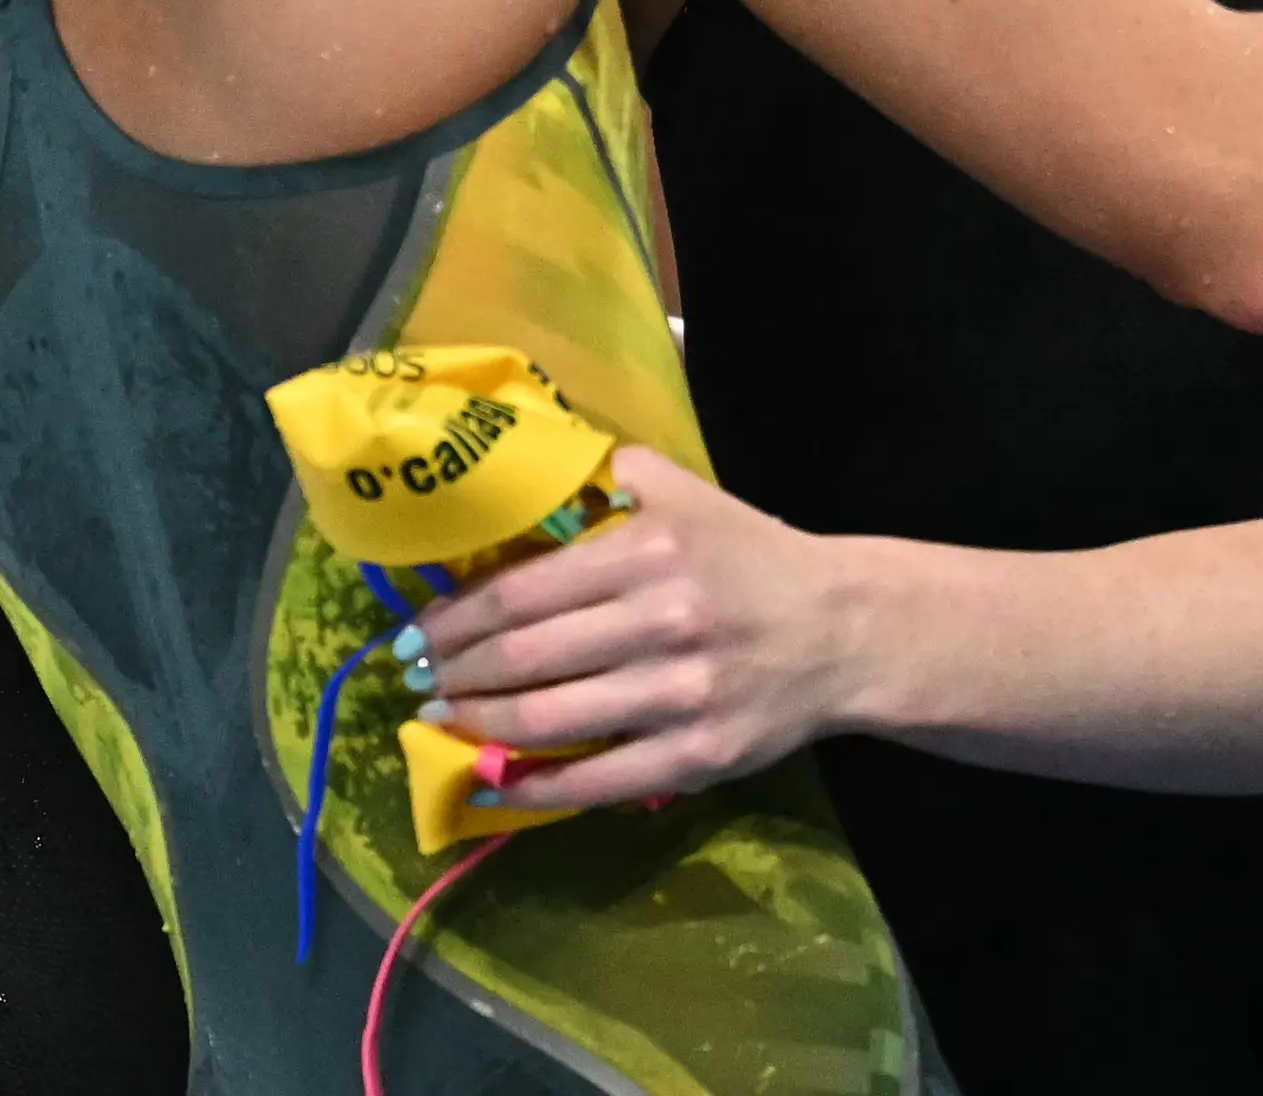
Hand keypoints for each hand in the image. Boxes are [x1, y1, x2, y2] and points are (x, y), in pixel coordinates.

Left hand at [410, 448, 853, 810]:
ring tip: (443, 722)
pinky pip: (595, 782)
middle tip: (420, 680)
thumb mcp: (688, 494)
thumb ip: (614, 475)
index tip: (419, 632)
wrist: (843, 630)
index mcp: (649, 551)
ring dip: (479, 728)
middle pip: (525, 659)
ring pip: (549, 722)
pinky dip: (532, 789)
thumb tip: (530, 474)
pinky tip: (491, 784)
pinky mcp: (697, 757)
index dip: (457, 618)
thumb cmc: (751, 558)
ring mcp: (679, 696)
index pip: (523, 591)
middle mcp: (661, 622)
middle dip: (456, 674)